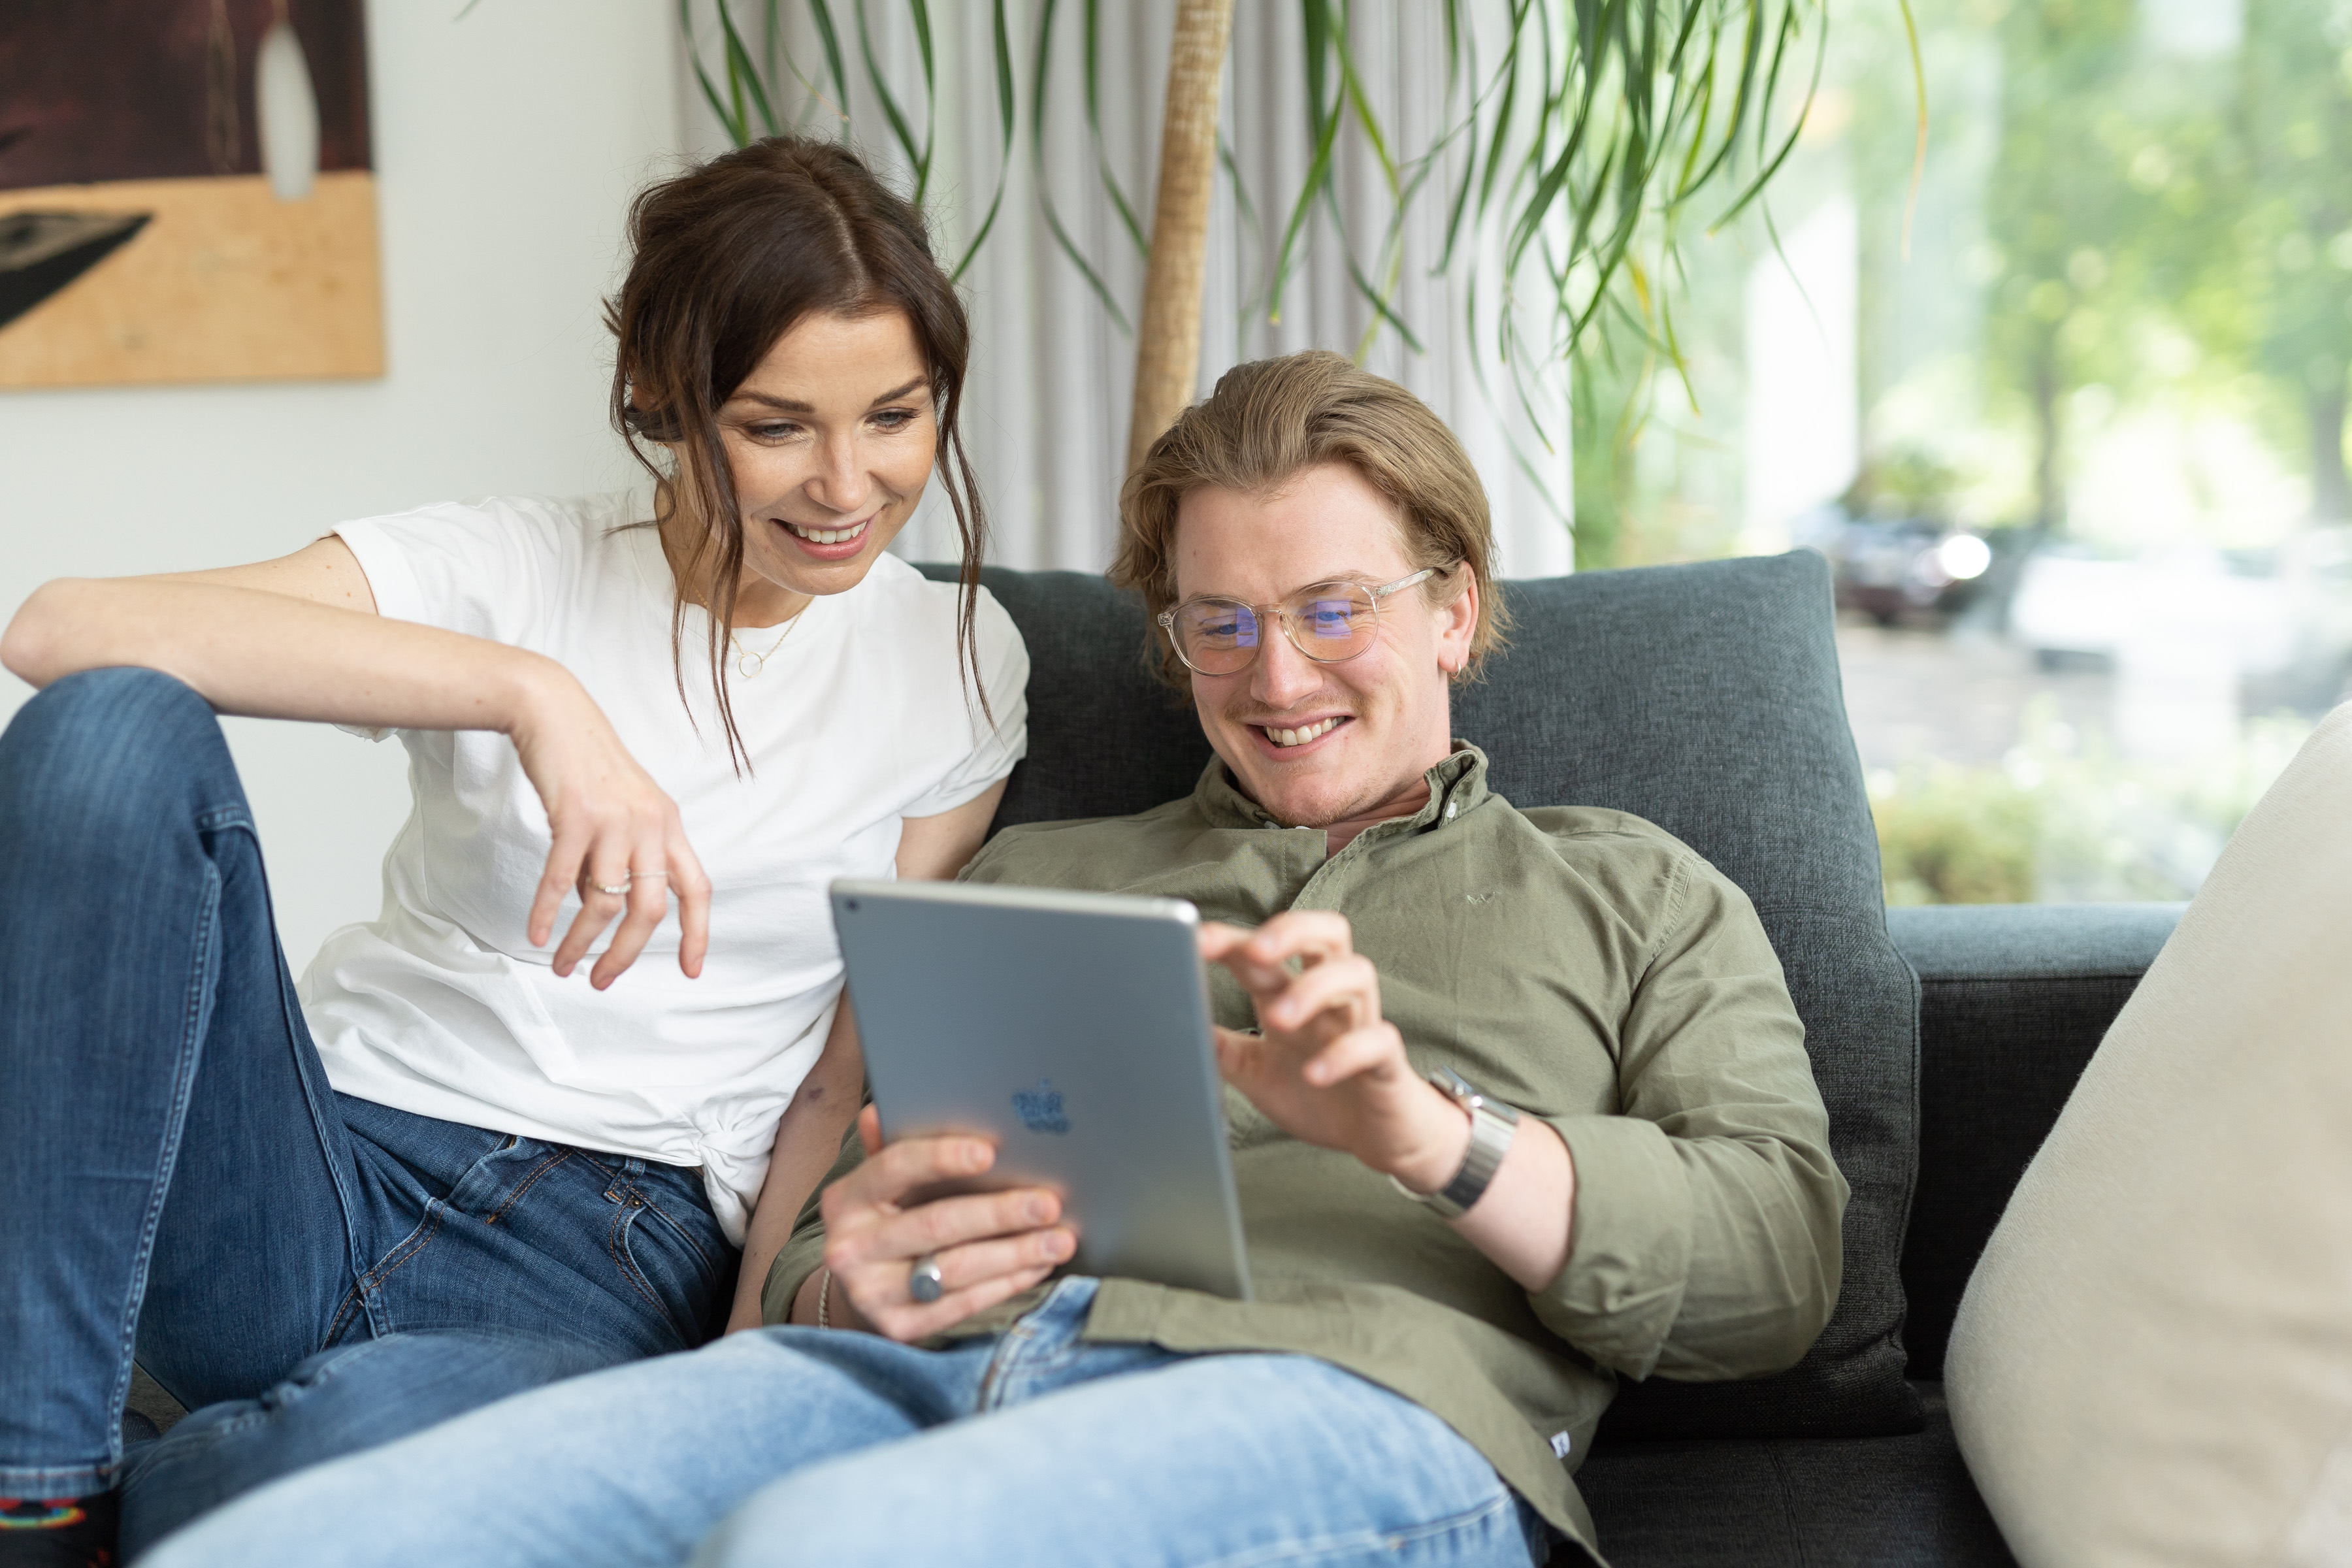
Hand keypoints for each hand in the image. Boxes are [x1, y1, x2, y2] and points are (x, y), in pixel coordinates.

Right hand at [507, 668, 712, 986]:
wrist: (555, 713)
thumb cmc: (587, 766)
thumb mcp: (621, 810)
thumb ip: (619, 858)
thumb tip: (600, 912)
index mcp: (669, 826)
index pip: (696, 889)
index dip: (698, 933)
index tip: (691, 971)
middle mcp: (651, 825)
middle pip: (650, 910)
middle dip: (627, 954)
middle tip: (602, 981)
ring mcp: (615, 821)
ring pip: (606, 902)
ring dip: (582, 942)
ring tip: (563, 966)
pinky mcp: (576, 816)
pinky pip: (562, 880)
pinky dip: (548, 913)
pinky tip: (537, 935)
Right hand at [818, 1105, 1076, 1340]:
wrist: (862, 1289)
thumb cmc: (886, 1219)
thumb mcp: (882, 1183)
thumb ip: (893, 1147)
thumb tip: (884, 1109)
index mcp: (846, 1199)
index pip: (894, 1167)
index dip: (942, 1157)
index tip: (990, 1151)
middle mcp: (852, 1248)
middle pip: (936, 1223)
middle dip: (999, 1213)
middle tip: (1048, 1203)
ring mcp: (873, 1292)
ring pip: (956, 1269)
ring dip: (1016, 1253)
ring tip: (1060, 1240)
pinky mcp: (899, 1328)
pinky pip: (963, 1304)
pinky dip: (1006, 1283)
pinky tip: (1037, 1266)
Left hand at [1198, 914, 1469, 1192]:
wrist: (1376, 1136)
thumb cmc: (1317, 1091)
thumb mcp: (1255, 1070)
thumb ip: (1219, 1047)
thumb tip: (1172, 1025)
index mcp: (1293, 993)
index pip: (1266, 949)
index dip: (1233, 938)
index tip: (1195, 939)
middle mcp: (1331, 997)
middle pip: (1327, 933)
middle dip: (1290, 931)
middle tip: (1255, 951)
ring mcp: (1361, 1023)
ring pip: (1356, 974)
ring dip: (1314, 988)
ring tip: (1278, 1019)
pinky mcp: (1386, 1060)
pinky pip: (1376, 1041)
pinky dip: (1345, 1053)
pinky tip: (1316, 1073)